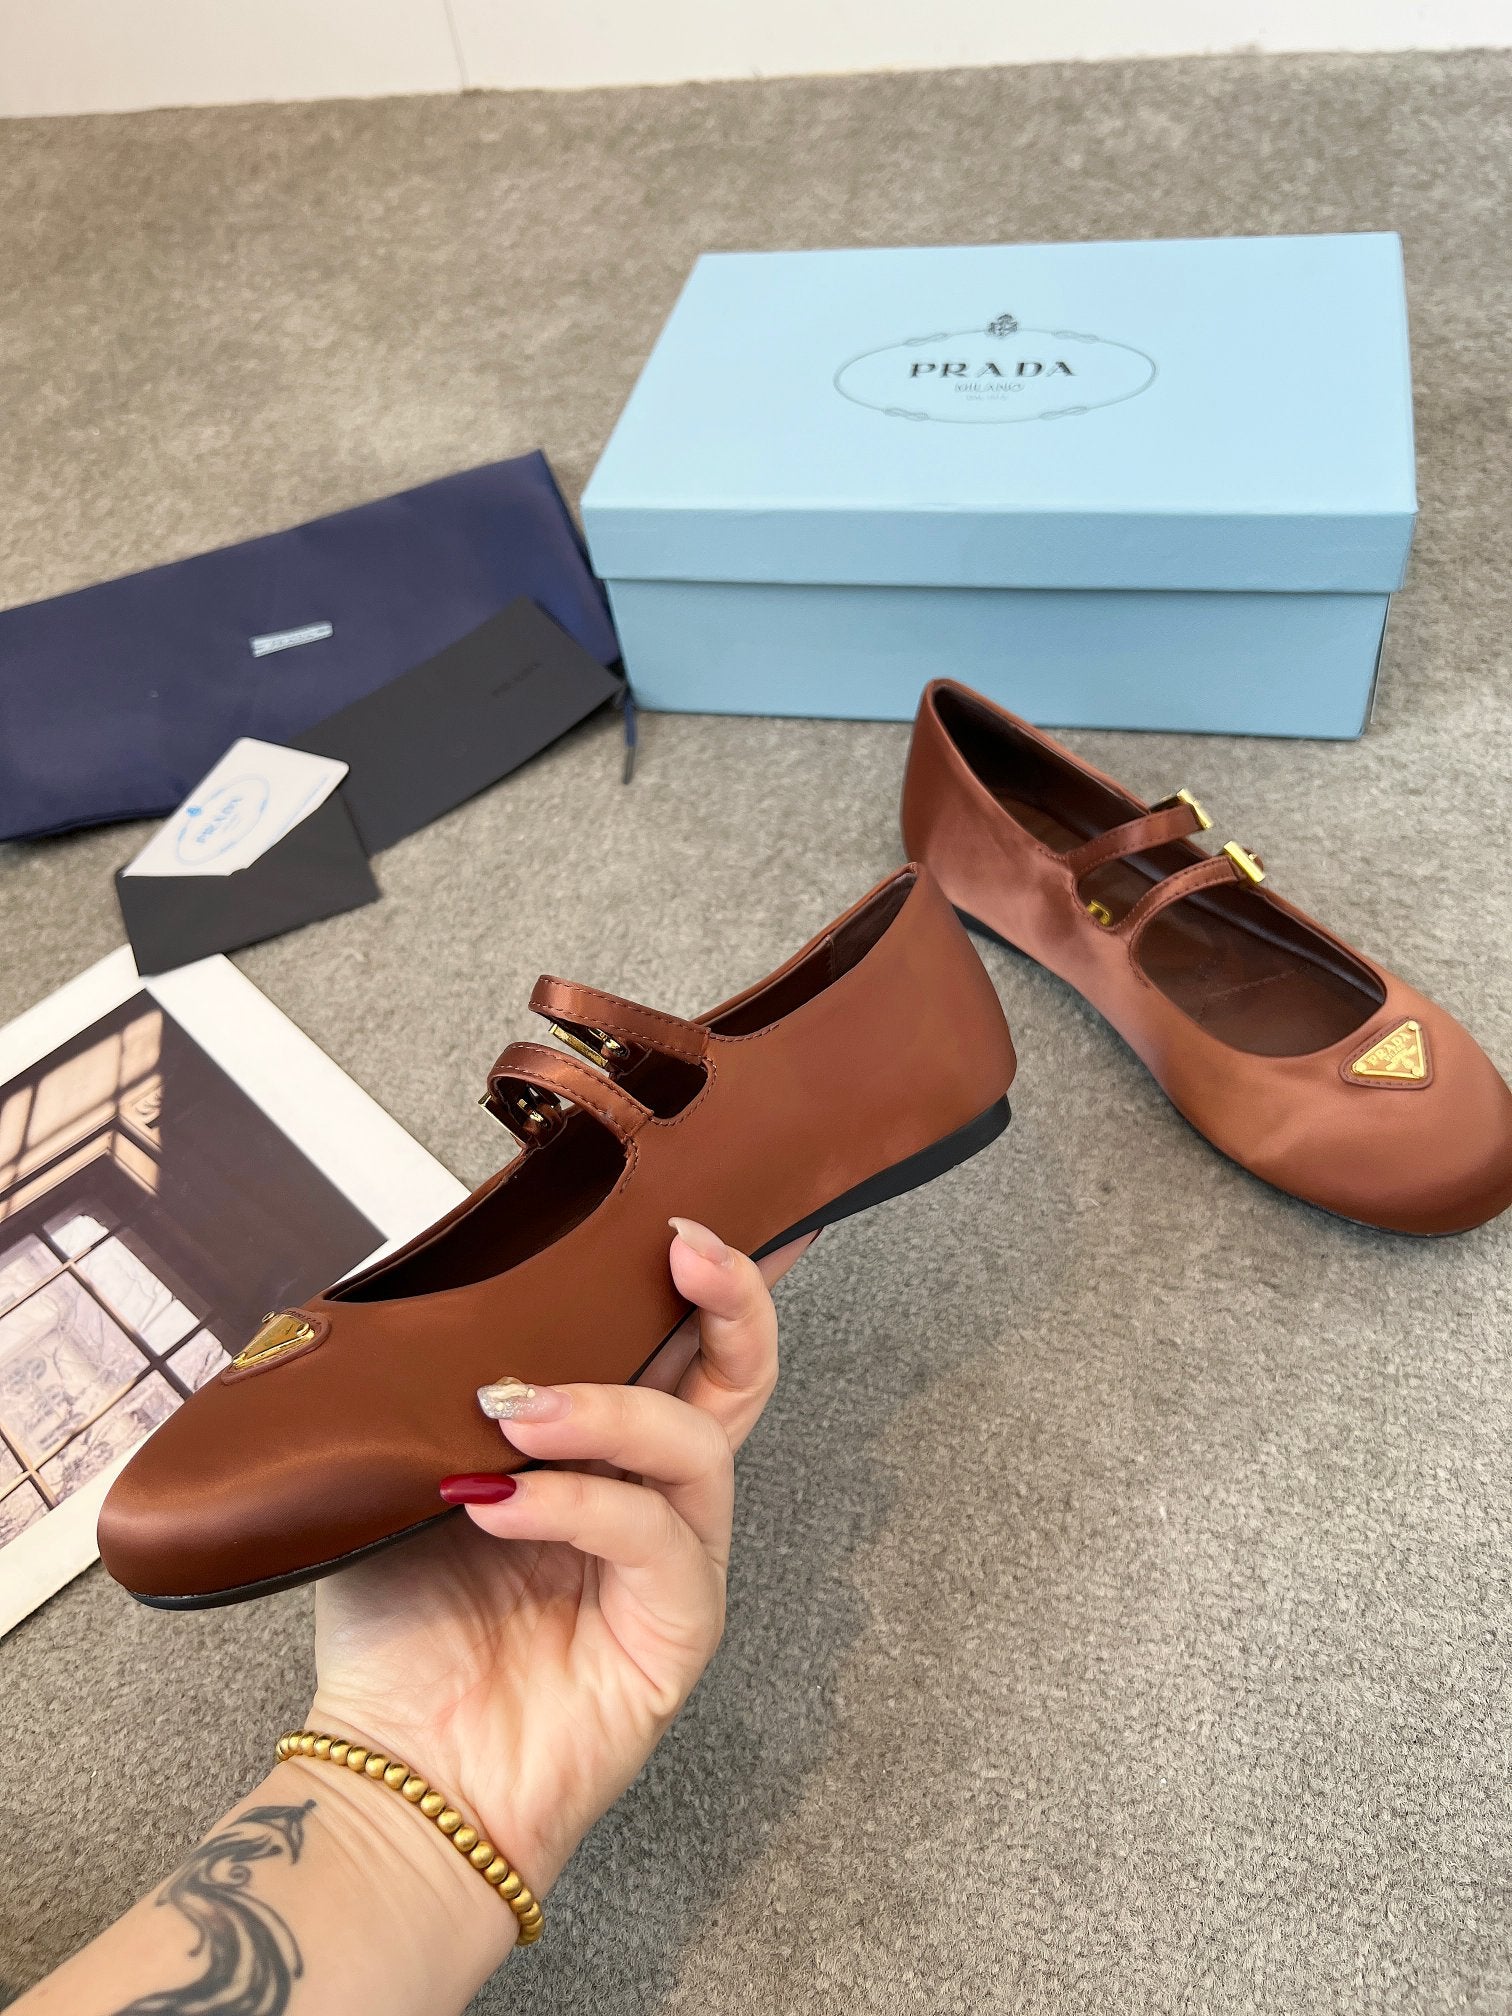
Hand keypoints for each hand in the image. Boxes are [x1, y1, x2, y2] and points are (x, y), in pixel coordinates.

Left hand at [308, 1221, 813, 1902]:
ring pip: (693, 1446)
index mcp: (605, 1451)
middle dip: (729, 1298)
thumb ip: (437, 1392)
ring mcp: (676, 1560)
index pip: (676, 1346)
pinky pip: (650, 1539)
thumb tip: (428, 1289)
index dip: (709, 1278)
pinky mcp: (677, 1628)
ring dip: (608, 1408)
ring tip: (514, 1409)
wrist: (399, 1769)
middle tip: (682, 1246)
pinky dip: (576, 1505)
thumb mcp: (406, 1475)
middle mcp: (656, 1496)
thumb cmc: (405, 1627)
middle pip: (739, 1379)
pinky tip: (499, 1501)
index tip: (689, 1206)